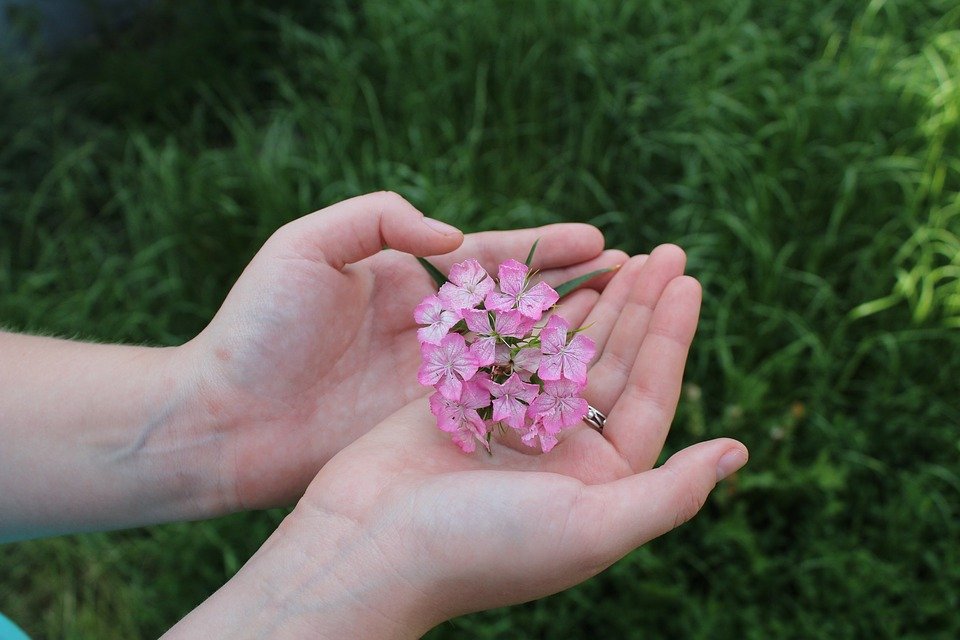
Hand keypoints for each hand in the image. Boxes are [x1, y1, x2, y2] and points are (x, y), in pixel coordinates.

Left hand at [182, 192, 624, 511]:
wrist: (223, 418)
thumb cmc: (257, 327)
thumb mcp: (307, 246)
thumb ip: (378, 217)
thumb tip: (454, 236)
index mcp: (410, 278)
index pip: (497, 257)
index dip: (550, 248)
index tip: (601, 240)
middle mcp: (435, 328)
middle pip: (525, 303)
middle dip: (582, 288)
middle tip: (641, 276)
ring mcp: (440, 380)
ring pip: (524, 353)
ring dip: (578, 337)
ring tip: (635, 322)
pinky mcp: (434, 426)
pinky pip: (502, 403)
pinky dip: (546, 391)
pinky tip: (589, 384)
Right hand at [270, 246, 747, 635]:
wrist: (366, 549)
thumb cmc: (483, 547)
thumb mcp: (593, 527)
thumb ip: (670, 494)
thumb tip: (739, 452)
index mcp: (598, 484)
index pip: (647, 396)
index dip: (672, 338)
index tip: (689, 282)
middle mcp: (560, 452)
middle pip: (613, 365)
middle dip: (641, 308)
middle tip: (669, 251)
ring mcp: (511, 424)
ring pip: (565, 350)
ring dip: (597, 302)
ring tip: (626, 253)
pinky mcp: (465, 401)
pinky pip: (511, 345)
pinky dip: (534, 311)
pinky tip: (559, 276)